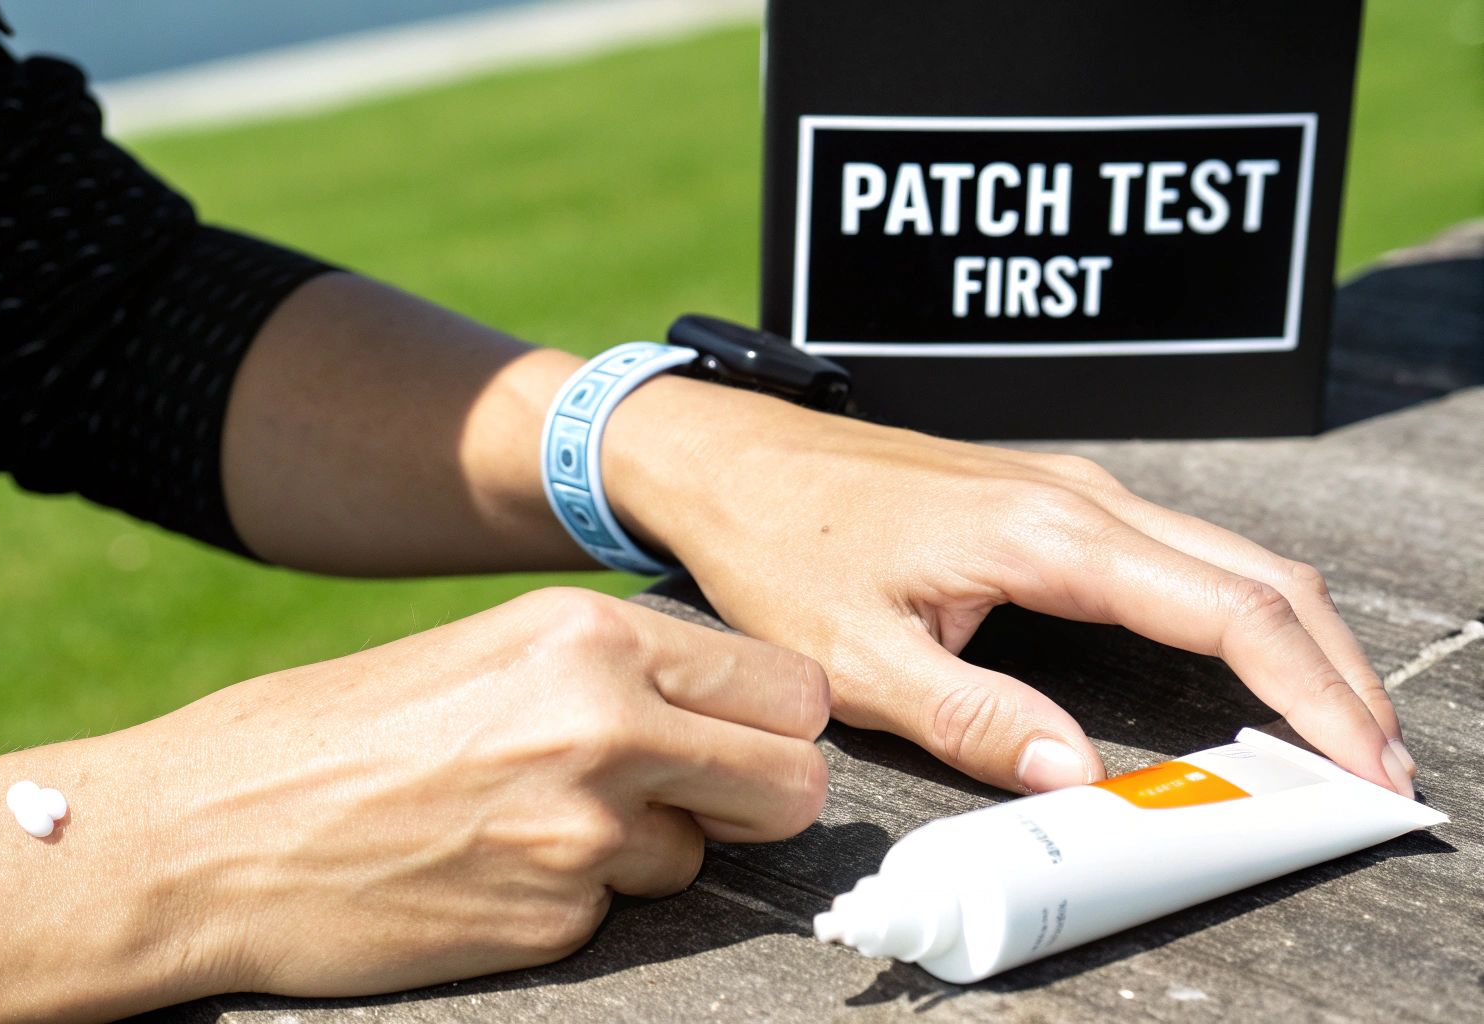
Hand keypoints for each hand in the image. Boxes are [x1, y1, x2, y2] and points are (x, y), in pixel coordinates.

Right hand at [143, 587, 827, 996]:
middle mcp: (606, 726)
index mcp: (590, 636)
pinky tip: (492, 873)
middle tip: (697, 799)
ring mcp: (582, 836)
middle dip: (758, 797)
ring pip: (702, 857)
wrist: (209, 835)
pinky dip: (576, 903)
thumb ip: (610, 671)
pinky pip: (618, 915)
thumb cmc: (332, 730)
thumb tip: (719, 707)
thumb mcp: (484, 651)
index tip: (751, 738)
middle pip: (794, 782)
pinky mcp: (553, 924)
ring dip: (648, 852)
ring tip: (535, 827)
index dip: (777, 722)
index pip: (789, 687)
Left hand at [606, 382, 1413, 796]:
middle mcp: (1079, 499)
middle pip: (1260, 577)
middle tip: (1377, 769)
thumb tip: (1077, 775)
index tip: (1359, 767)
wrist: (730, 457)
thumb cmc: (781, 545)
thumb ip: (969, 717)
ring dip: (1295, 641)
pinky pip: (1180, 552)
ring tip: (1334, 730)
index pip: (1228, 613)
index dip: (1311, 694)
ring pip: (1229, 558)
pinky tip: (1247, 669)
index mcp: (1045, 536)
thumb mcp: (854, 656)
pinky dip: (1238, 613)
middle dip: (1335, 673)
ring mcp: (1071, 491)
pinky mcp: (1051, 502)